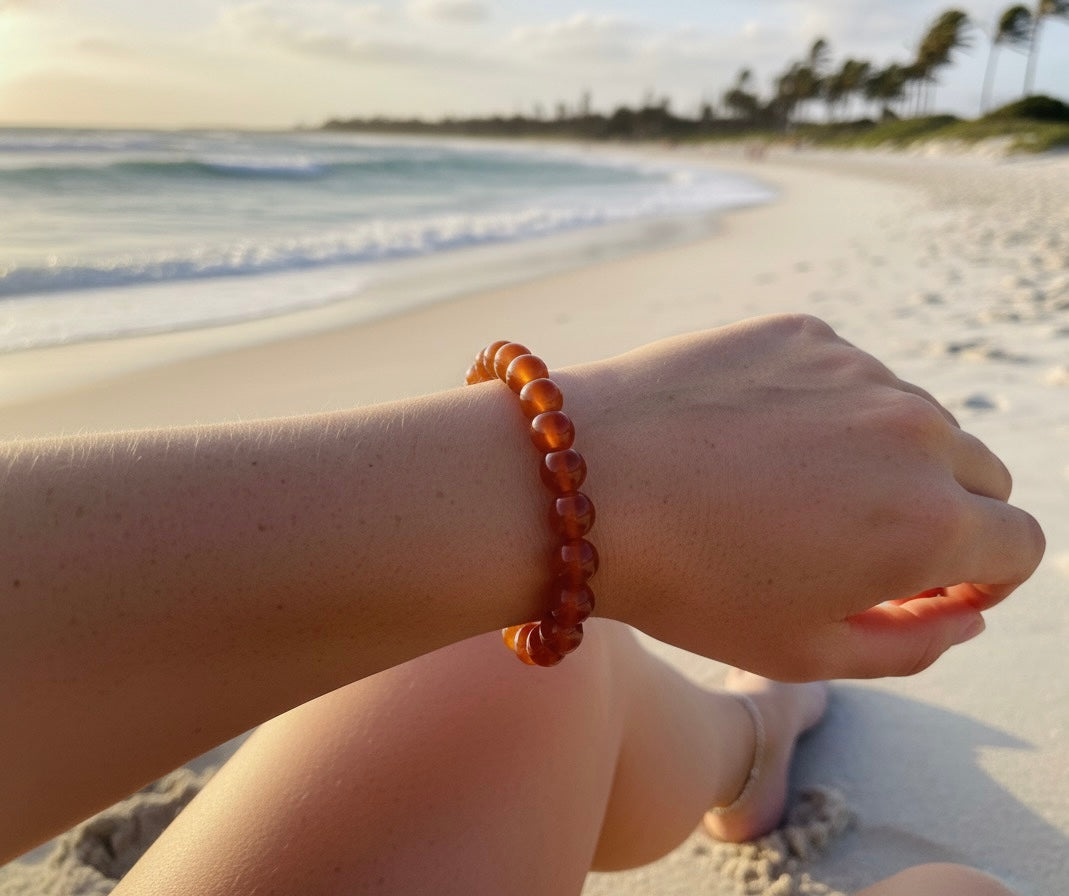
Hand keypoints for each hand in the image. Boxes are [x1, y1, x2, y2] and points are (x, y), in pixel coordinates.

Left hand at [564, 314, 1044, 679]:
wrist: (583, 485)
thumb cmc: (688, 583)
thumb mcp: (806, 650)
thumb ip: (915, 644)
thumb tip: (966, 611)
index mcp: (931, 520)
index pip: (1020, 545)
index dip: (987, 576)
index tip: (938, 586)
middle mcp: (914, 431)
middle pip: (980, 476)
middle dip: (946, 517)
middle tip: (867, 546)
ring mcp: (858, 370)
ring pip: (913, 420)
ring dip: (886, 458)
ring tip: (794, 493)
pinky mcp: (804, 333)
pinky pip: (849, 377)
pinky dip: (829, 411)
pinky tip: (755, 440)